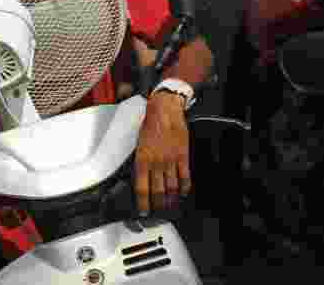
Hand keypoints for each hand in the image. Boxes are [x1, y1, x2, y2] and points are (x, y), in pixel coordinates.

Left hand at [134, 91, 190, 214]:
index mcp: (142, 160)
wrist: (164, 111)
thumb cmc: (150, 124)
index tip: (144, 211)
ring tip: (170, 206)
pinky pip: (185, 177)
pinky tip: (183, 193)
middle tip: (158, 212)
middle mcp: (156, 162)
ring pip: (171, 187)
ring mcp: (170, 160)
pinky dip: (184, 188)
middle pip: (157, 191)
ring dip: (171, 199)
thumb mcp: (138, 144)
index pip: (142, 188)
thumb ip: (140, 162)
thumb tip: (140, 178)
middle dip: (157, 205)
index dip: (143, 204)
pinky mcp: (182, 156)